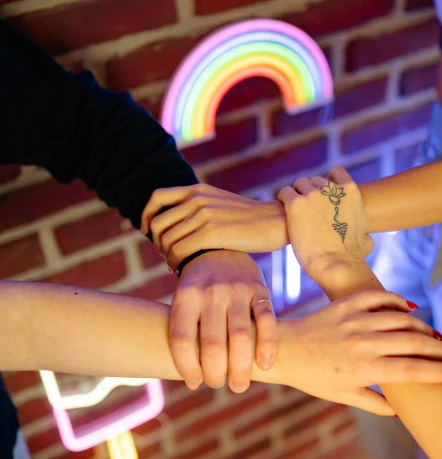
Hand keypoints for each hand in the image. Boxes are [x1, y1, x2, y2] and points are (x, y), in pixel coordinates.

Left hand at [141, 184, 288, 267]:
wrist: (278, 221)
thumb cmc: (250, 220)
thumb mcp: (222, 204)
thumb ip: (201, 208)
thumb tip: (179, 226)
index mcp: (198, 190)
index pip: (157, 197)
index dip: (146, 216)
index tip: (147, 231)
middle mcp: (197, 199)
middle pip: (157, 223)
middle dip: (157, 243)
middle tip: (167, 255)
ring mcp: (204, 215)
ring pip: (167, 240)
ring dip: (167, 257)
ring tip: (176, 265)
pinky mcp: (211, 233)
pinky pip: (179, 251)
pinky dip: (176, 263)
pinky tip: (183, 269)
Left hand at [169, 250, 276, 392]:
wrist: (220, 250)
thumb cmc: (198, 291)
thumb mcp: (183, 302)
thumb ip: (187, 334)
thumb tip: (193, 381)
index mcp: (186, 297)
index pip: (182, 340)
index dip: (187, 367)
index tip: (194, 382)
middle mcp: (211, 292)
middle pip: (212, 343)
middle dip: (215, 373)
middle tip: (218, 385)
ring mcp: (237, 290)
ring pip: (241, 336)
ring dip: (241, 368)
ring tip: (239, 386)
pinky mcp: (260, 291)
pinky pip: (267, 321)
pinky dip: (267, 346)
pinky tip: (265, 365)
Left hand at [277, 169, 372, 283]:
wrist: (335, 263)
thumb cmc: (351, 256)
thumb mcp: (366, 239)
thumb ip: (364, 232)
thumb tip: (367, 239)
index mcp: (350, 191)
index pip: (335, 172)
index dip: (328, 183)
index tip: (324, 196)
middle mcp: (331, 189)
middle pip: (314, 181)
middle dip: (311, 193)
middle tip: (308, 210)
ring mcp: (312, 195)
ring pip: (299, 185)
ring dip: (297, 195)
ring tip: (296, 212)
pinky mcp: (295, 204)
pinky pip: (285, 193)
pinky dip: (284, 199)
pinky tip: (286, 212)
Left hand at [279, 291, 441, 414]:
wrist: (283, 350)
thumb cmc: (313, 378)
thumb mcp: (343, 396)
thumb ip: (375, 404)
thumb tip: (403, 412)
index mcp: (363, 369)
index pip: (414, 371)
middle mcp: (362, 344)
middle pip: (415, 343)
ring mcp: (354, 321)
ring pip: (402, 319)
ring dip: (425, 328)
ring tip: (437, 336)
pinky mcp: (345, 304)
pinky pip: (379, 297)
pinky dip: (398, 301)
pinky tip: (411, 309)